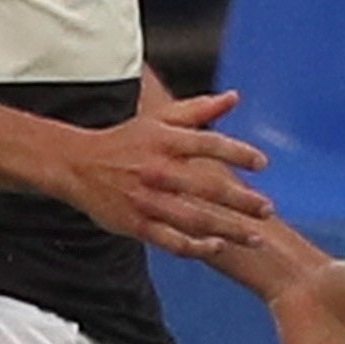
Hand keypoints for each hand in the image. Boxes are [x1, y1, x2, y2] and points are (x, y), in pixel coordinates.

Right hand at [61, 93, 275, 257]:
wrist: (77, 165)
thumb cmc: (124, 140)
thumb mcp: (158, 119)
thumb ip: (198, 109)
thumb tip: (234, 97)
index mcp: (164, 140)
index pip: (208, 143)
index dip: (238, 153)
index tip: (262, 164)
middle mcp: (157, 170)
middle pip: (206, 186)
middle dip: (241, 200)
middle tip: (267, 209)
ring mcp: (146, 200)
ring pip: (194, 219)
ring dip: (228, 229)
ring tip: (255, 236)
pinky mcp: (136, 224)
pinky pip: (171, 240)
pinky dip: (196, 246)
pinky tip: (218, 245)